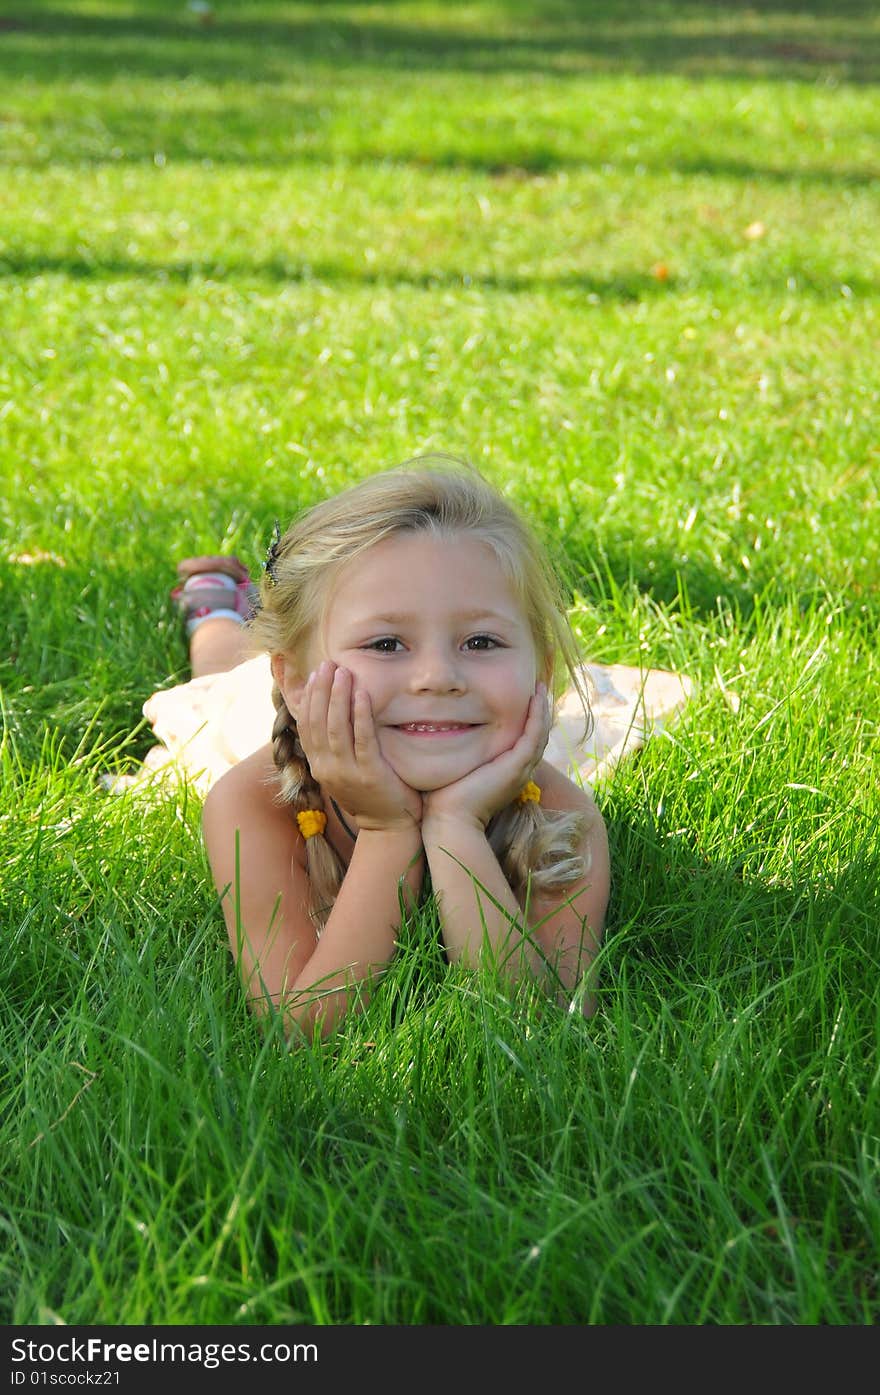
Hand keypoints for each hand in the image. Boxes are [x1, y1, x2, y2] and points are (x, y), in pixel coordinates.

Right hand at [295, 661, 421, 832]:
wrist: (389, 826)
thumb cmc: (370, 792)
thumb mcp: (345, 768)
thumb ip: (335, 744)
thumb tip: (331, 712)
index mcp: (318, 765)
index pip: (306, 725)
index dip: (309, 698)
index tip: (315, 674)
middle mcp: (326, 768)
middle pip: (318, 722)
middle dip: (322, 690)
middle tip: (328, 665)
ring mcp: (346, 773)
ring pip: (336, 728)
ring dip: (338, 697)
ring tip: (343, 672)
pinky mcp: (370, 774)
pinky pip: (362, 740)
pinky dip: (360, 715)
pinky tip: (362, 694)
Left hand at [421, 682, 551, 831]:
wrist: (450, 820)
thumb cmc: (444, 798)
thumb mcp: (456, 768)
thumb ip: (459, 752)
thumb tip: (442, 733)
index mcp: (506, 774)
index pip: (524, 744)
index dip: (527, 722)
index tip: (523, 701)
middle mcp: (518, 772)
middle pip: (537, 737)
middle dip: (538, 713)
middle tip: (538, 689)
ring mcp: (520, 769)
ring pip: (540, 734)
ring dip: (541, 710)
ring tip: (539, 688)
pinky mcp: (516, 766)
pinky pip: (534, 736)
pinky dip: (537, 716)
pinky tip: (536, 699)